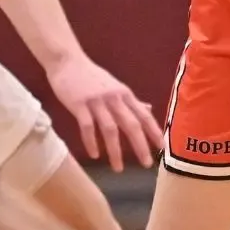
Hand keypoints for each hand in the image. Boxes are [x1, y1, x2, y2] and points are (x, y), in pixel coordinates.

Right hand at [47, 54, 160, 171]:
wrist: (67, 61)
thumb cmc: (90, 75)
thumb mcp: (115, 86)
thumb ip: (130, 100)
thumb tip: (149, 109)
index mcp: (124, 94)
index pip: (144, 115)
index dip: (154, 131)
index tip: (162, 147)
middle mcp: (114, 98)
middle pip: (131, 124)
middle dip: (140, 145)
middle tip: (146, 164)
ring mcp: (96, 101)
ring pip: (110, 129)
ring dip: (115, 151)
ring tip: (118, 168)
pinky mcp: (79, 104)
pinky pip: (87, 127)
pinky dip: (92, 142)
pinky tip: (95, 155)